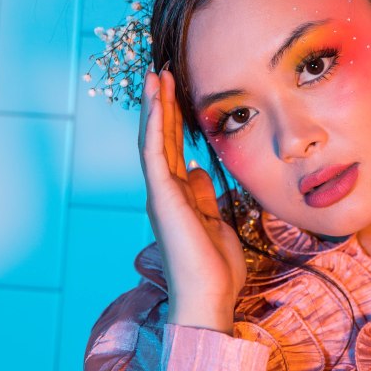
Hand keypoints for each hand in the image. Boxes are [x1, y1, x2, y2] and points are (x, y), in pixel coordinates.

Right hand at [139, 68, 247, 332]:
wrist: (209, 297)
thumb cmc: (217, 269)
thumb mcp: (217, 221)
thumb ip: (204, 195)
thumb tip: (198, 170)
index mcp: (178, 197)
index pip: (173, 149)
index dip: (173, 119)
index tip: (175, 91)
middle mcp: (165, 192)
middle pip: (161, 139)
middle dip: (161, 105)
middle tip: (160, 73)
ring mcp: (161, 194)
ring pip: (153, 140)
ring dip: (155, 107)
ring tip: (155, 76)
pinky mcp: (162, 197)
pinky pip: (155, 154)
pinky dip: (155, 126)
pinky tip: (157, 103)